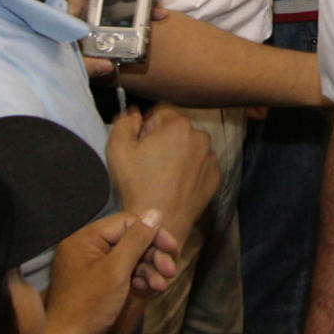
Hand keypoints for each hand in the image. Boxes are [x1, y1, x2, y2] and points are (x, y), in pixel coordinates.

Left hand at [43, 209, 178, 333]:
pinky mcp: (102, 286)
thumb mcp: (117, 269)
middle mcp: (88, 250)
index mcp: (85, 239)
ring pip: (132, 259)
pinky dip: (142, 281)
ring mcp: (95, 269)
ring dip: (151, 269)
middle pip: (131, 241)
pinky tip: (153, 290)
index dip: (152, 233)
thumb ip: (137, 239)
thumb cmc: (88, 306)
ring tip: (163, 284)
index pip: (126, 223)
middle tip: (171, 269)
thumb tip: (154, 213)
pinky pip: (127, 275)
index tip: (172, 247)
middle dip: (153, 255)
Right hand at [105, 104, 218, 245]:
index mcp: (178, 124)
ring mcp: (211, 157)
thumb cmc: (137, 185)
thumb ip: (125, 121)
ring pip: (190, 145)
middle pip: (177, 128)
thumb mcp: (118, 149)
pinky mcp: (215, 176)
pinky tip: (176, 184)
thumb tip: (134, 113)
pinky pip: (201, 164)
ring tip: (162, 175)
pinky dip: (190, 169)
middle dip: (163, 138)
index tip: (141, 144)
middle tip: (149, 161)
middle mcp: (200, 136)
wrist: (161, 222)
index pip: (161, 111)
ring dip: (178, 153)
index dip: (147, 126)